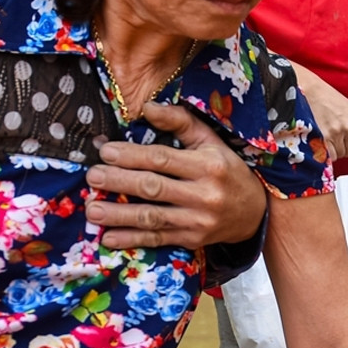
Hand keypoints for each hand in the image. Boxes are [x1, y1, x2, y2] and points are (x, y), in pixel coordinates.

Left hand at [86, 102, 266, 249]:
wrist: (255, 212)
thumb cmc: (227, 170)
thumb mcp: (211, 141)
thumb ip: (180, 122)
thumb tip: (148, 106)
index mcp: (208, 165)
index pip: (162, 159)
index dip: (132, 155)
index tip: (105, 152)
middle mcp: (204, 195)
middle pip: (153, 187)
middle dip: (119, 182)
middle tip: (92, 177)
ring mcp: (198, 221)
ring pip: (152, 217)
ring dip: (119, 214)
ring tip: (92, 209)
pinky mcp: (193, 240)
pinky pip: (158, 240)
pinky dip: (132, 239)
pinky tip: (108, 237)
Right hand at [294, 63, 347, 160]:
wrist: (308, 88)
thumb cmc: (325, 96)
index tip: (345, 144)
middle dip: (340, 148)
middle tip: (331, 137)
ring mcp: (336, 134)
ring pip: (337, 155)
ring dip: (330, 150)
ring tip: (323, 136)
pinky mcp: (322, 138)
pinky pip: (326, 156)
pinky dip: (322, 153)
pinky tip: (318, 141)